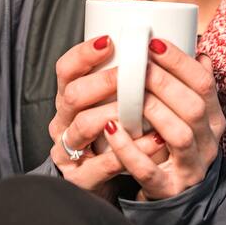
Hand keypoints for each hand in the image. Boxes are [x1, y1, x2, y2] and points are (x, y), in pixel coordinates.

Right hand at [48, 35, 164, 195]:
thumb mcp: (108, 105)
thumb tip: (163, 45)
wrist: (97, 184)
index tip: (109, 40)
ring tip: (141, 104)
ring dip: (113, 112)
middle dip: (102, 81)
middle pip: (72, 95)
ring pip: (82, 127)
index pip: (65, 69)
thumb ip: (125, 80)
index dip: (83, 54)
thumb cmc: (108, 137)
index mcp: (68, 99)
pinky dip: (130, 150)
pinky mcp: (82, 179)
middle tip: (130, 73)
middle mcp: (63, 122)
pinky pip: (104, 164)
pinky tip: (154, 139)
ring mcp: (69, 152)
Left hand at [102, 38, 225, 200]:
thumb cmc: (177, 147)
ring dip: (153, 110)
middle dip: (164, 82)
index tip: (154, 43)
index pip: (205, 84)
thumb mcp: (191, 116)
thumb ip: (191, 85)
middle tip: (137, 64)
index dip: (181, 62)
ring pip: (178, 135)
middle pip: (193, 107)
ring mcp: (190, 168)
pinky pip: (149, 170)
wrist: (179, 199)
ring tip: (129, 94)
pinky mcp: (168, 190)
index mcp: (213, 119)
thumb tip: (195, 47)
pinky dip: (129, 149)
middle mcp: (207, 142)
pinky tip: (111, 129)